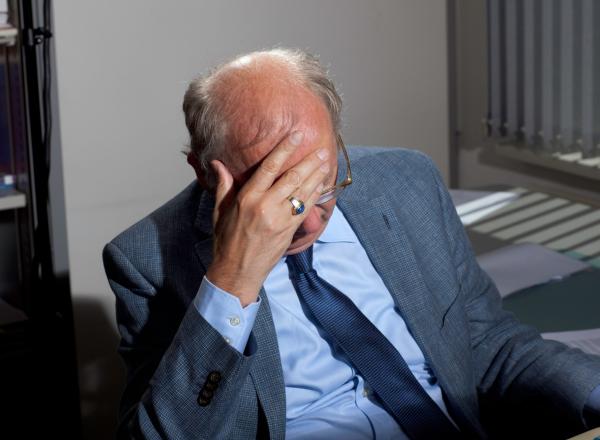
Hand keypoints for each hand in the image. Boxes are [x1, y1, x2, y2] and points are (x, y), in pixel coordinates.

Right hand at [205, 131, 329, 305]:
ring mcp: (279, 219)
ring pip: (302, 192)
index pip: (268, 168)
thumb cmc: (226, 240)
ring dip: (317, 175)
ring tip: (326, 162)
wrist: (237, 271)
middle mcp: (265, 206)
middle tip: (321, 148)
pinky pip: (306, 209)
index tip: (296, 136)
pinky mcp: (289, 231)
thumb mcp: (219, 211)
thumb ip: (223, 185)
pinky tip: (322, 184)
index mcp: (246, 198)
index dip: (284, 149)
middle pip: (291, 178)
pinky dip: (315, 194)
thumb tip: (217, 163)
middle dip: (308, 161)